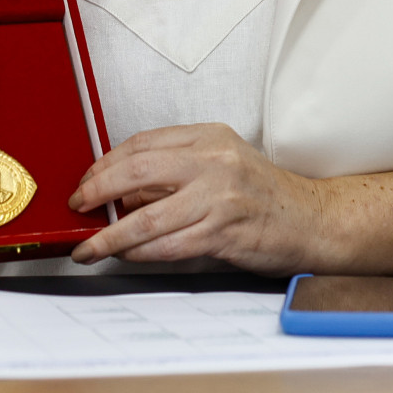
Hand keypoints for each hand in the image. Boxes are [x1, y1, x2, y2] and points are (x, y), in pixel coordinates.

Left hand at [66, 124, 323, 273]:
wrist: (313, 220)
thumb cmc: (264, 195)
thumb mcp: (221, 164)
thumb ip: (176, 170)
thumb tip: (122, 189)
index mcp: (209, 137)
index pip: (143, 144)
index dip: (106, 163)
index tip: (87, 181)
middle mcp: (214, 161)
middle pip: (138, 171)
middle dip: (98, 190)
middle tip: (79, 206)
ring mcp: (220, 197)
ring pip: (149, 216)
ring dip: (111, 235)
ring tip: (90, 245)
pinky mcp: (224, 232)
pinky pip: (169, 245)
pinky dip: (140, 253)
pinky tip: (126, 255)